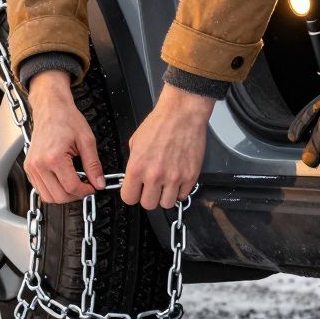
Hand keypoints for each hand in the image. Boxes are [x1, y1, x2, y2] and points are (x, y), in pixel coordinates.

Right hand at [23, 70, 105, 204]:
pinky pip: (39, 189)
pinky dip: (51, 190)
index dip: (86, 191)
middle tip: (85, 187)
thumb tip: (99, 182)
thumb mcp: (86, 140)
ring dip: (63, 195)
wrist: (50, 108)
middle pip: (58, 196)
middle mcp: (39, 164)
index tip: (93, 187)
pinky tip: (61, 180)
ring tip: (73, 184)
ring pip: (47, 197)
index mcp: (54, 157)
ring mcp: (31, 167)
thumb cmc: (65, 118)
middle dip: (75, 195)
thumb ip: (93, 165)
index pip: (71, 187)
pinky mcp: (28, 167)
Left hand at [121, 84, 213, 209]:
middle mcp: (155, 176)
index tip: (135, 191)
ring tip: (166, 185)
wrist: (182, 114)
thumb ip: (133, 163)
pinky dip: (180, 190)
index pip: (129, 198)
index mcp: (137, 167)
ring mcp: (174, 178)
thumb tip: (133, 177)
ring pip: (167, 204)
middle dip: (148, 197)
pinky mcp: (191, 176)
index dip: (131, 195)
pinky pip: (184, 195)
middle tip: (151, 187)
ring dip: (165, 196)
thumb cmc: (160, 123)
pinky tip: (177, 179)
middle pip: (149, 205)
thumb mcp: (135, 142)